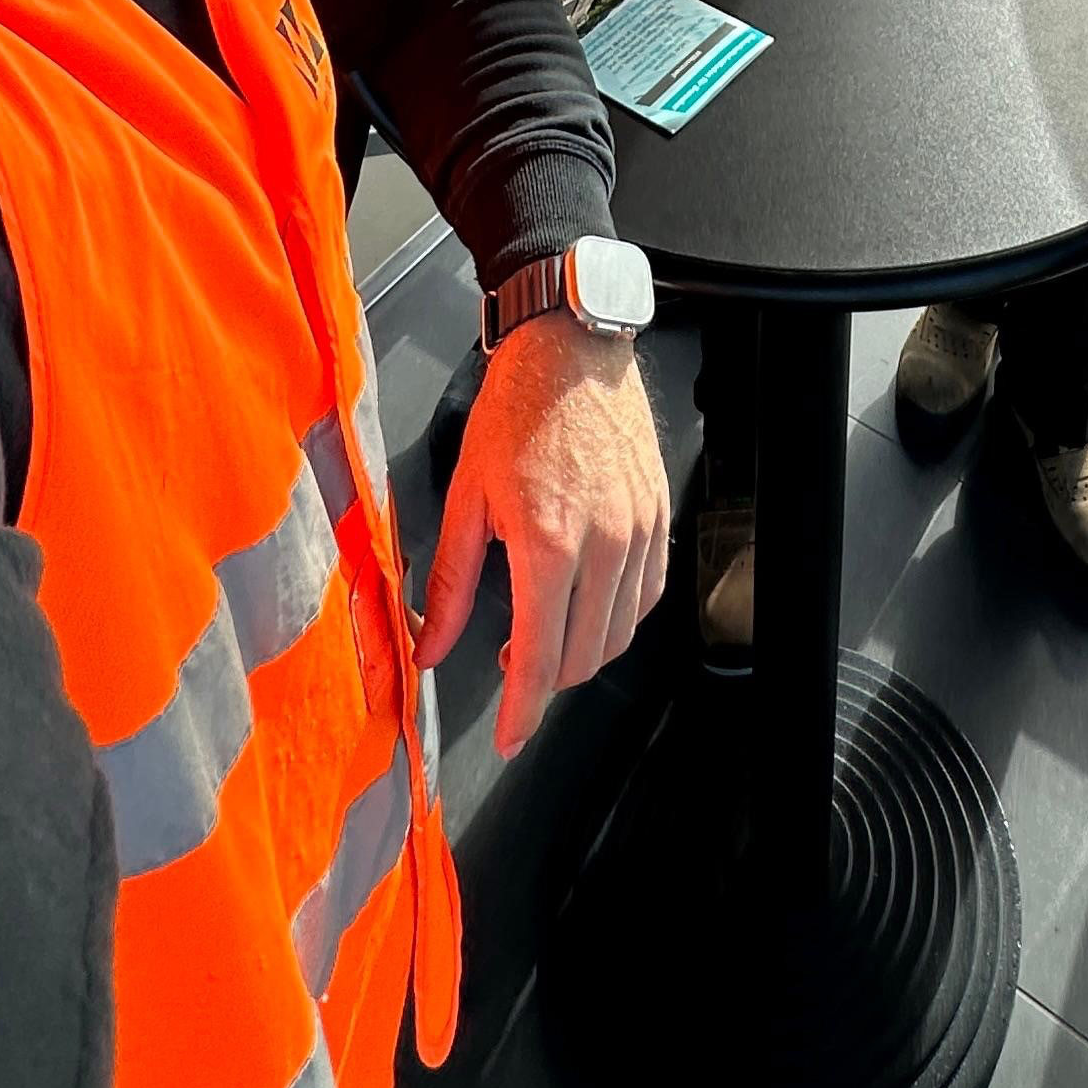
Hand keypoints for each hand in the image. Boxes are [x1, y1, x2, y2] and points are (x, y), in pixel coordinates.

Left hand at [415, 312, 668, 758]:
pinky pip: (647, 594)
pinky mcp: (659, 517)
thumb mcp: (465, 497)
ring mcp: (639, 532)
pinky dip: (618, 616)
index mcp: (547, 545)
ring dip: (583, 653)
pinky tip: (587, 603)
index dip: (523, 711)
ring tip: (545, 635)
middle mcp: (603, 546)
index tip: (510, 737)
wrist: (571, 349)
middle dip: (548, 683)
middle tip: (514, 671)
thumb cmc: (516, 411)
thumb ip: (448, 582)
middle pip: (585, 656)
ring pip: (621, 633)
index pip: (540, 658)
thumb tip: (428, 646)